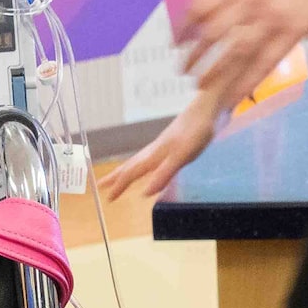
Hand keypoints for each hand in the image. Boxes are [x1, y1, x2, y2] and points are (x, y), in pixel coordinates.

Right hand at [101, 95, 221, 198]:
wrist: (207, 109)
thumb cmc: (196, 131)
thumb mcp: (182, 156)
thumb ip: (164, 174)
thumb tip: (145, 193)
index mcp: (155, 155)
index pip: (132, 173)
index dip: (120, 185)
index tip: (107, 198)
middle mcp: (155, 150)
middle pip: (130, 165)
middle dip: (116, 176)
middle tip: (100, 185)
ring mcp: (162, 146)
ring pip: (138, 160)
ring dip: (126, 169)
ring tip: (118, 176)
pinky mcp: (172, 143)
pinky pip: (149, 157)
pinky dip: (142, 164)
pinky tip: (149, 166)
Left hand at [176, 0, 307, 122]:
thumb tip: (212, 9)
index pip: (201, 6)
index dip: (185, 27)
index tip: (176, 42)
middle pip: (213, 33)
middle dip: (195, 55)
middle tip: (183, 70)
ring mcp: (272, 18)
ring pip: (236, 52)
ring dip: (215, 72)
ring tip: (201, 86)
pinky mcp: (292, 33)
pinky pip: (265, 62)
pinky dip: (247, 81)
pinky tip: (234, 94)